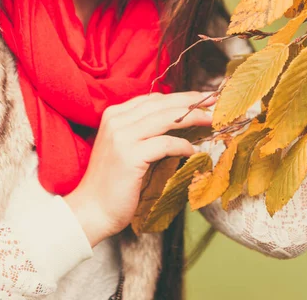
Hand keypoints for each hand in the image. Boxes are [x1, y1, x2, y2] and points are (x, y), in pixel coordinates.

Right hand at [64, 91, 213, 246]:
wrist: (91, 210)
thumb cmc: (112, 182)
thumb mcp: (124, 147)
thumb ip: (143, 130)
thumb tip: (176, 119)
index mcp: (115, 114)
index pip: (153, 99)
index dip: (180, 96)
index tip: (202, 98)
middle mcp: (117, 120)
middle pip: (163, 104)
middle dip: (192, 101)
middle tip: (215, 101)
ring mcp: (123, 136)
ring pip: (167, 118)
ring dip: (193, 117)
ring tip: (212, 120)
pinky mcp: (131, 155)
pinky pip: (166, 144)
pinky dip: (184, 145)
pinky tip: (195, 150)